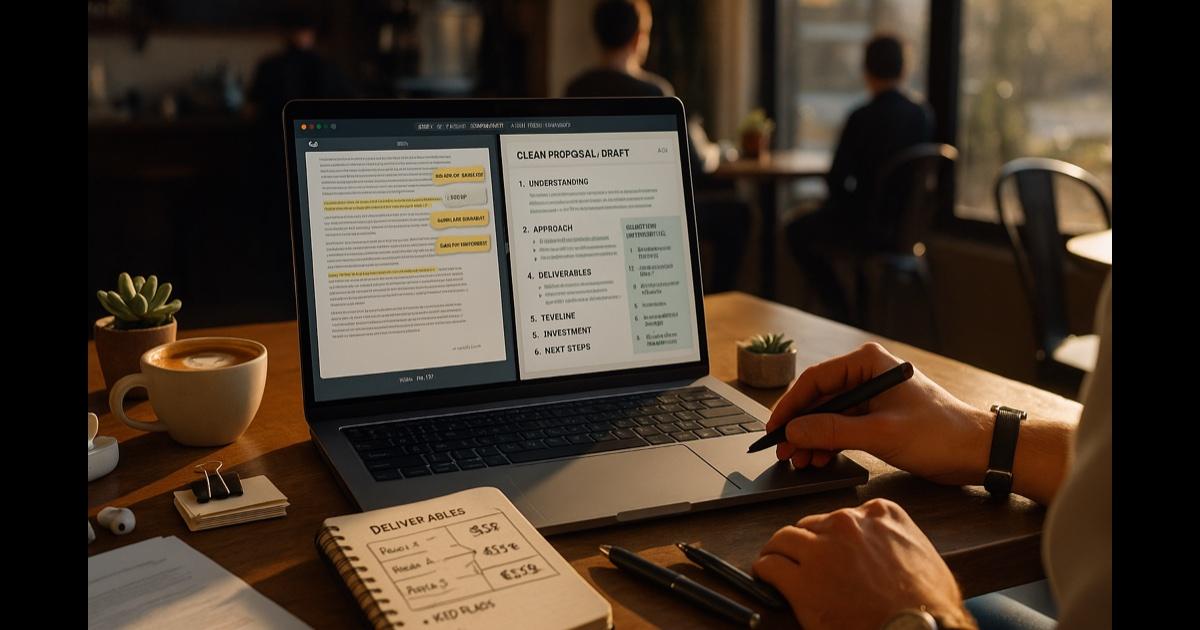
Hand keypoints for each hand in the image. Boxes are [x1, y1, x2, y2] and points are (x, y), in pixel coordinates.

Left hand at [753, 499, 975, 629]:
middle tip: (802, 562)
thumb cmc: (927, 603)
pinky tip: (767, 577)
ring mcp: (822, 550)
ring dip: (778, 552)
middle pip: (810, 525)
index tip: (829, 548)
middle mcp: (847, 525)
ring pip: (784, 539)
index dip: (831, 536)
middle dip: (805, 544)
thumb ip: (893, 537)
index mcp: (878, 514)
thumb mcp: (921, 553)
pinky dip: (765, 570)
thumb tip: (882, 544)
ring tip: (776, 564)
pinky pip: (770, 566)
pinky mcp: (802, 580)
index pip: (841, 516)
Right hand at [767, 342, 992, 484]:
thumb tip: (794, 432)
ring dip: (812, 439)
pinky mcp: (877, 417)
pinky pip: (841, 427)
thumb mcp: (881, 433)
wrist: (978, 452)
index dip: (790, 406)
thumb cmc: (940, 434)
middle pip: (818, 399)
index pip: (815, 380)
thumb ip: (833, 431)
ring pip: (827, 416)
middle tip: (784, 452)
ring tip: (800, 462)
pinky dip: (828, 444)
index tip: (775, 429)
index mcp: (869, 363)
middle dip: (800, 427)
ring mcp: (871, 396)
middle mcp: (867, 374)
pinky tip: (819, 460)